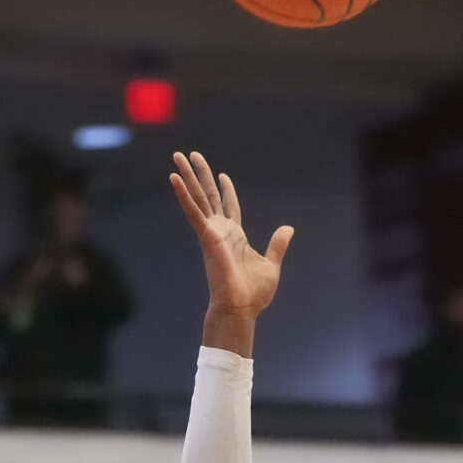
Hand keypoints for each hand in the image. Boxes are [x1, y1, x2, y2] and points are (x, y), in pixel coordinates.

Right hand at [170, 150, 292, 346]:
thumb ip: (277, 245)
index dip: (226, 191)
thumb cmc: (253, 293)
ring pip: (197, 198)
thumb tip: (288, 229)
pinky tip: (173, 178)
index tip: (223, 176)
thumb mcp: (271, 264)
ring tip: (178, 156)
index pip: (229, 207)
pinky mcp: (206, 236)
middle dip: (201, 176)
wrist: (241, 307)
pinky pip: (192, 212)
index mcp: (235, 236)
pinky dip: (183, 195)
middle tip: (192, 155)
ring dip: (187, 176)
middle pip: (209, 196)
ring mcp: (211, 232)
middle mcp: (221, 231)